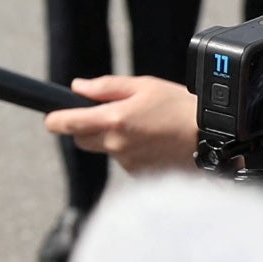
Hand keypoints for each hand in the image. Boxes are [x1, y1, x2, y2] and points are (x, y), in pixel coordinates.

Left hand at [43, 72, 199, 175]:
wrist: (210, 137)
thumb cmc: (180, 108)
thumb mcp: (144, 86)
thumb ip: (107, 87)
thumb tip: (78, 87)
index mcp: (113, 120)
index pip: (68, 123)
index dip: (55, 119)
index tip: (52, 117)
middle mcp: (116, 145)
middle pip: (82, 139)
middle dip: (86, 127)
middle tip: (109, 114)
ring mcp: (127, 163)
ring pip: (105, 149)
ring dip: (114, 139)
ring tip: (144, 126)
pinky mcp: (139, 175)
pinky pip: (124, 161)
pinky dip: (131, 151)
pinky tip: (153, 141)